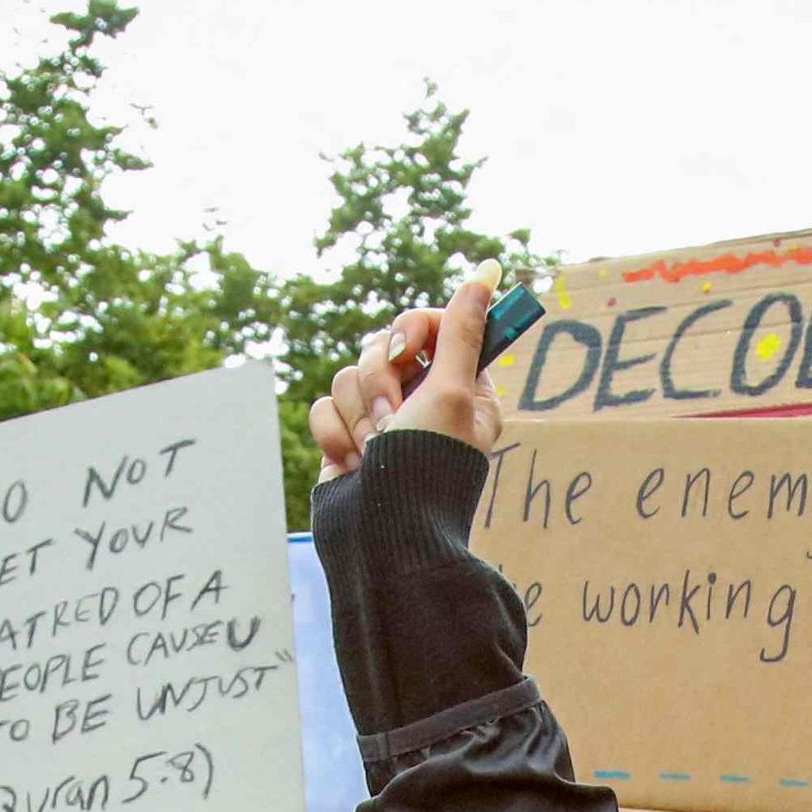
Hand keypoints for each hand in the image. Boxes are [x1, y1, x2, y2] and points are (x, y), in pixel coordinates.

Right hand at [313, 274, 505, 476]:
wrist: (380, 536)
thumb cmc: (426, 468)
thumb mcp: (451, 393)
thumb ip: (461, 333)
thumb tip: (487, 274)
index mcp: (463, 387)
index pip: (434, 324)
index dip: (413, 330)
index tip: (408, 350)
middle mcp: (424, 399)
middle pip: (383, 345)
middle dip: (379, 380)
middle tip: (393, 418)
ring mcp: (383, 418)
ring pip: (349, 374)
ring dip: (358, 413)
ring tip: (376, 450)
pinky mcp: (347, 435)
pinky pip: (325, 405)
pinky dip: (335, 434)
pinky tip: (354, 464)